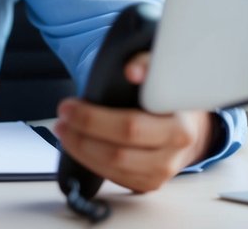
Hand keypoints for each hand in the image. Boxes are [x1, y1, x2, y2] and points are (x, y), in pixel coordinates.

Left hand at [53, 53, 215, 192]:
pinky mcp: (149, 183)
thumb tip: (131, 71)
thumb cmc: (167, 94)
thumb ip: (148, 62)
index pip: (130, 126)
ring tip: (62, 128)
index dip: (94, 119)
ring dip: (80, 149)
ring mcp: (162, 173)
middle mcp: (173, 154)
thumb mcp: (163, 73)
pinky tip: (76, 144)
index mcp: (179, 125)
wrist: (186, 122)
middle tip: (62, 114)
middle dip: (81, 133)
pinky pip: (115, 178)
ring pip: (113, 168)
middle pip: (118, 152)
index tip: (69, 105)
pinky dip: (89, 161)